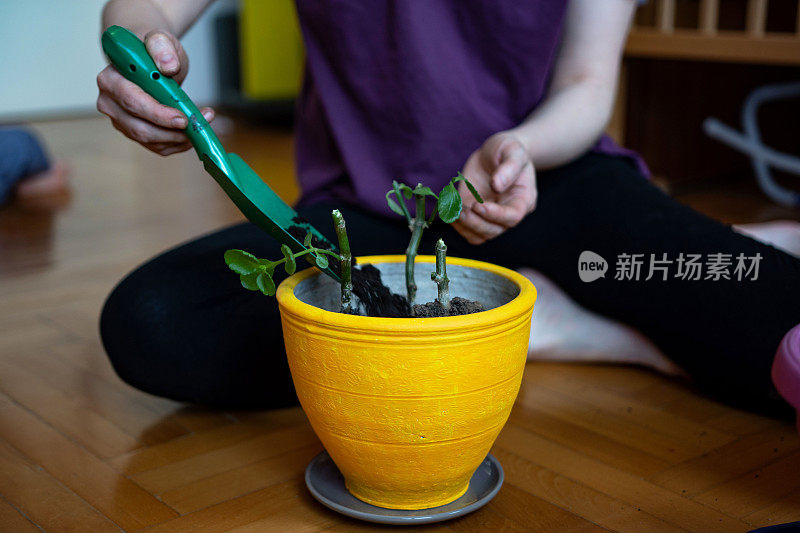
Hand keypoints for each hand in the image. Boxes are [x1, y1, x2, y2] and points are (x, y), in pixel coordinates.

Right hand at [96, 30, 213, 155]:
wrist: (148, 58)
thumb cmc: (151, 51)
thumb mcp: (160, 40)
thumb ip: (161, 46)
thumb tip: (167, 65)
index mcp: (110, 79)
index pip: (132, 102)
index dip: (158, 114)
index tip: (183, 118)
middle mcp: (110, 103)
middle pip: (140, 128)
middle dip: (172, 131)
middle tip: (198, 125)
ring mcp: (121, 120)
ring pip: (150, 141)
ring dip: (179, 138)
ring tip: (201, 125)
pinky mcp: (134, 132)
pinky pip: (157, 146)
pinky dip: (178, 143)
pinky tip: (192, 132)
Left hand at [452, 132, 537, 244]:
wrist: (495, 152)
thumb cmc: (508, 150)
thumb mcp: (513, 150)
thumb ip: (508, 167)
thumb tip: (497, 185)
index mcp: (523, 199)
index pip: (512, 217)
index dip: (495, 215)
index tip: (477, 205)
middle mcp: (507, 213)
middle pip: (494, 230)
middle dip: (475, 223)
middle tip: (461, 209)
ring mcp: (490, 216)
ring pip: (479, 236)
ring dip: (464, 226)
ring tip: (453, 210)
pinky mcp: (474, 214)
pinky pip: (466, 229)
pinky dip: (456, 224)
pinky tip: (448, 210)